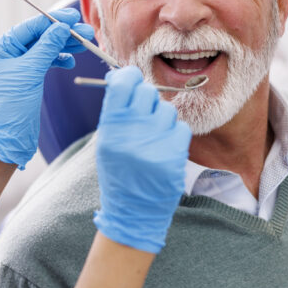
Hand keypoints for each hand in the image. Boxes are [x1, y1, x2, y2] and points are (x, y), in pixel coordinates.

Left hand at [0, 8, 93, 168]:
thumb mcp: (31, 71)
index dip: (53, 21)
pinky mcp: (29, 78)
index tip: (73, 18)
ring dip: (65, 45)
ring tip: (85, 44)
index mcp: (0, 49)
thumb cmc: (12, 105)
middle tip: (86, 32)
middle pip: (40, 36)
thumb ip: (47, 46)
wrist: (10, 138)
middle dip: (63, 33)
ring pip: (46, 48)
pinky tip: (70, 61)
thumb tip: (62, 27)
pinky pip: (46, 62)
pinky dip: (59, 60)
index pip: (30, 27)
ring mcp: (19, 66)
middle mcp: (8, 54)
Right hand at [93, 66, 191, 252]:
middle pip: (147, 92)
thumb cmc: (118, 171)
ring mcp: (155, 143)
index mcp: (110, 127)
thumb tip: (123, 76)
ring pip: (167, 109)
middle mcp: (132, 133)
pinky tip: (164, 148)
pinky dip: (174, 135)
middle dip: (146, 98)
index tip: (132, 78)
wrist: (132, 211)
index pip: (123, 84)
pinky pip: (181, 127)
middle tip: (143, 113)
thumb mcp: (107, 141)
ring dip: (162, 118)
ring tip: (153, 137)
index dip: (128, 76)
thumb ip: (115, 110)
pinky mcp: (175, 155)